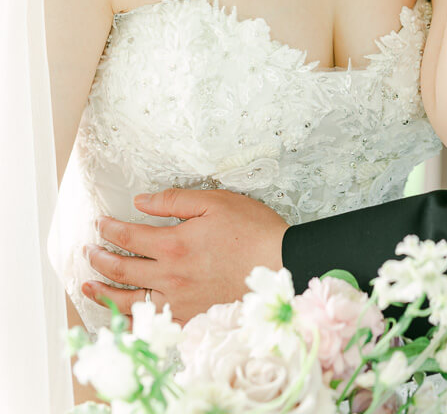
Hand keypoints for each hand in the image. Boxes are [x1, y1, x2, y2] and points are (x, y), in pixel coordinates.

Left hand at [82, 188, 288, 323]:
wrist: (281, 266)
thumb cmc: (251, 230)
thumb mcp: (214, 201)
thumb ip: (174, 200)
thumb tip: (141, 202)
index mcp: (174, 244)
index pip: (129, 236)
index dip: (109, 229)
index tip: (99, 224)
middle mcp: (169, 277)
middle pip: (122, 270)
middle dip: (100, 259)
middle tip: (88, 252)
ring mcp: (178, 302)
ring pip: (129, 301)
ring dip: (104, 293)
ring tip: (89, 286)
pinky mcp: (189, 319)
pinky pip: (152, 324)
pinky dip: (131, 319)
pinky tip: (124, 315)